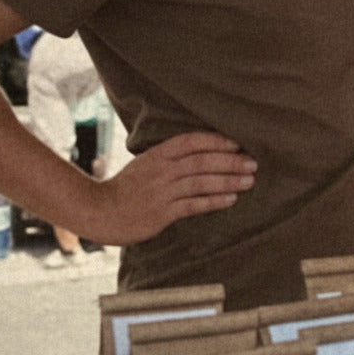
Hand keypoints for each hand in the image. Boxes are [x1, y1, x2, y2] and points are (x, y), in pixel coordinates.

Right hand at [89, 132, 256, 243]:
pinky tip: (231, 199)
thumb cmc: (126, 187)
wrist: (99, 211)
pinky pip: (193, 205)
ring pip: (201, 182)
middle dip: (230, 161)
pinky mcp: (162, 214)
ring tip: (249, 180)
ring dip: (228, 180)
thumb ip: (170, 158)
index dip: (216, 140)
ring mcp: (161, 192)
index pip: (191, 141)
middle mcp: (161, 170)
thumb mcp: (146, 163)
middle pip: (201, 161)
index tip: (238, 143)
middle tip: (253, 162)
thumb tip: (204, 152)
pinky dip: (214, 201)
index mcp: (157, 154)